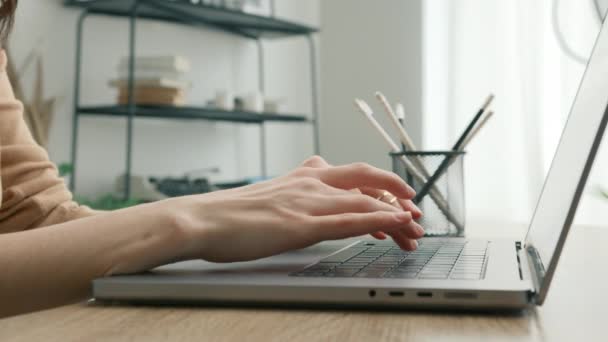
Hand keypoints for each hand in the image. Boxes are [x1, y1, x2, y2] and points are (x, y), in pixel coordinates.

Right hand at [177, 156, 423, 262]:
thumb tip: (306, 199)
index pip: (353, 176)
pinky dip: (379, 220)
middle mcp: (311, 182)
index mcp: (303, 176)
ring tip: (416, 231)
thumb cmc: (230, 213)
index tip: (397, 202)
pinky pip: (349, 221)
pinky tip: (397, 225)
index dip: (381, 187)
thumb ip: (293, 193)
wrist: (200, 219)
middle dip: (398, 194)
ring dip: (396, 216)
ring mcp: (308, 202)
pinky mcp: (302, 225)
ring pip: (364, 202)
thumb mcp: (269, 196)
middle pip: (367, 182)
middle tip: (417, 213)